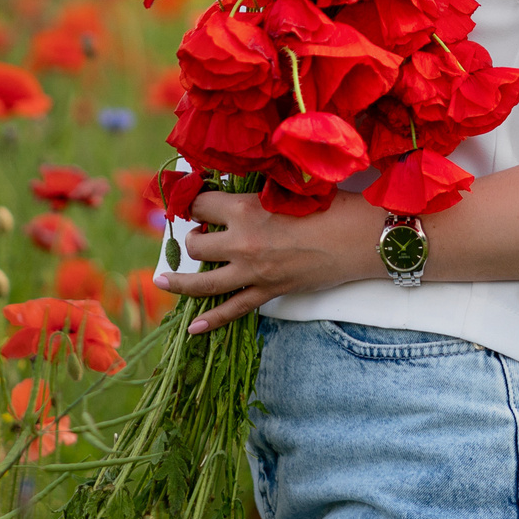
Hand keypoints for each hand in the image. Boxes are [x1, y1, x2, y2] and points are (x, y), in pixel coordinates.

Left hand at [151, 190, 384, 331]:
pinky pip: (233, 310)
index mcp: (244, 209)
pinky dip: (211, 320)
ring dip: (181, 282)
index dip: (194, 203)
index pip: (201, 205)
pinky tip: (193, 327)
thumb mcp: (283, 192)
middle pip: (197, 245)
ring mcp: (253, 272)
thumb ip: (253, 196)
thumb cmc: (325, 206)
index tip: (194, 203)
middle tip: (201, 234)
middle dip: (193, 239)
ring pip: (204, 282)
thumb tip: (231, 198)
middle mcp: (242, 242)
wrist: (355, 237)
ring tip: (163, 280)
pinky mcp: (268, 292)